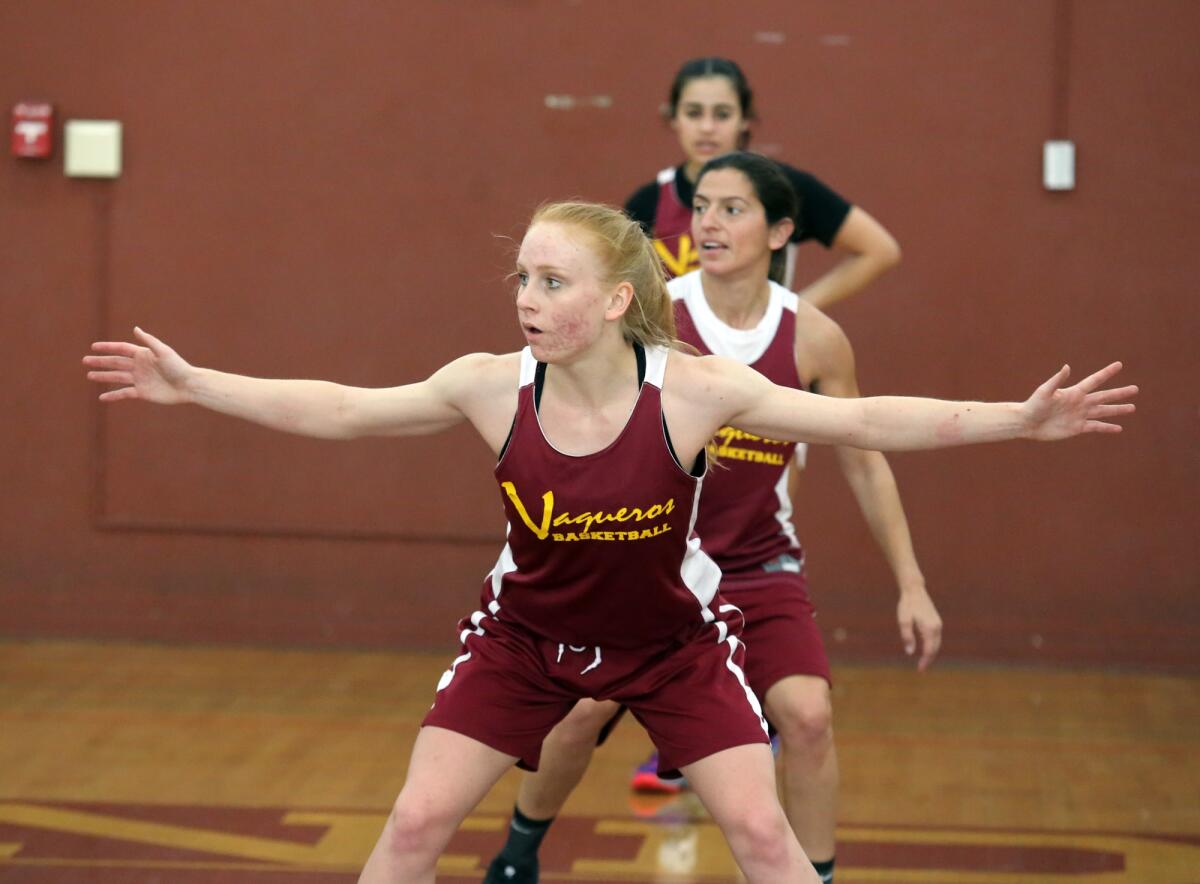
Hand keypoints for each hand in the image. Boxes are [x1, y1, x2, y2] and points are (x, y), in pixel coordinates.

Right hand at [83, 327, 193, 404]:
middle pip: (116, 362)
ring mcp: (140, 379)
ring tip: (90, 375)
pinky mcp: (142, 392)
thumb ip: (149, 341)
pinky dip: (113, 395)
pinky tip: (102, 397)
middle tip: (85, 360)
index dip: (108, 348)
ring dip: (103, 376)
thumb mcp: (163, 352)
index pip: (121, 349)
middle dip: (101, 361)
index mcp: (143, 355)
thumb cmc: (178, 367)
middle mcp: (139, 366)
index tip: (93, 347)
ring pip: (117, 377)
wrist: (188, 386)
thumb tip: (135, 328)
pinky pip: (124, 393)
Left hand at [897, 587, 941, 670]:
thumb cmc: (907, 605)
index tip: (919, 669)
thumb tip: (910, 652)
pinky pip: (936, 638)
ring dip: (931, 653)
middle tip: (921, 669)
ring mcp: (938, 624)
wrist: (914, 590)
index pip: (929, 650)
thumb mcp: (903, 621)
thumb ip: (907, 636)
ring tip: (923, 662)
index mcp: (930, 628)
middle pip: (935, 649)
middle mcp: (937, 627)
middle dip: (929, 659)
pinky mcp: (936, 622)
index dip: (925, 661)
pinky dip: (932, 646)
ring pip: (937, 644)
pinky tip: (925, 650)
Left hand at [1021, 362, 1136, 439]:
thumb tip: (1067, 366)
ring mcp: (1079, 415)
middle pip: (1104, 397)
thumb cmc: (1033, 405)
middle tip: (1135, 389)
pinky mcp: (1077, 428)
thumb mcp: (1045, 391)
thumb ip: (1056, 380)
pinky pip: (1095, 427)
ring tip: (1132, 407)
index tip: (1119, 365)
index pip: (1094, 381)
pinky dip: (1107, 427)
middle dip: (1119, 393)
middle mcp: (1080, 403)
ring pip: (1103, 412)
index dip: (1106, 373)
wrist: (1027, 423)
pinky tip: (1118, 428)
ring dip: (1117, 410)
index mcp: (1074, 392)